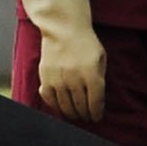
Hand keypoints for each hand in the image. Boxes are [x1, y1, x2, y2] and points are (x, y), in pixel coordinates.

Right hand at [8, 0, 109, 125]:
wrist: (63, 28)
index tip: (96, 117)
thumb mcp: (100, 59)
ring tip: (74, 114)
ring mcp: (58, 80)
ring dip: (71, 113)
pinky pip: (50, 99)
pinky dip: (55, 106)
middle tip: (86, 117)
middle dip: (84, 115)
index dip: (96, 113)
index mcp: (92, 75)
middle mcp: (75, 80)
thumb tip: (97, 100)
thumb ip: (100, 79)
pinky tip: (60, 106)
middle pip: (80, 106)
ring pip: (65, 106)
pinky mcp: (45, 78)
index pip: (95, 103)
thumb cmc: (85, 43)